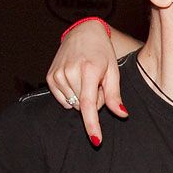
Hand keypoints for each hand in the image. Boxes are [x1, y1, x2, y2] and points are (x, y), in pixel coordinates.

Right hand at [46, 18, 125, 144]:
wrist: (82, 33)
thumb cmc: (102, 52)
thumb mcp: (114, 71)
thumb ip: (115, 95)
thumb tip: (122, 114)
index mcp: (89, 70)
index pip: (89, 104)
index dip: (92, 124)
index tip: (95, 140)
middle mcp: (70, 72)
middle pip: (84, 106)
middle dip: (95, 100)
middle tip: (98, 83)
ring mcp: (57, 74)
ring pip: (73, 105)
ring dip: (83, 98)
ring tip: (87, 79)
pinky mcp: (50, 77)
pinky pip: (63, 100)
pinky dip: (72, 96)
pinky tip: (76, 81)